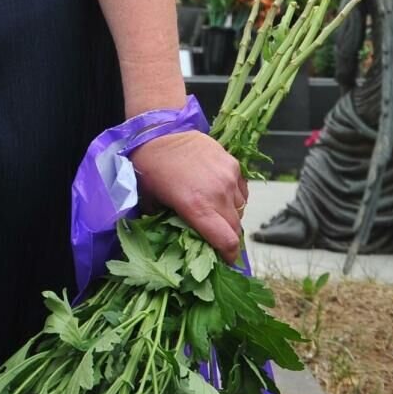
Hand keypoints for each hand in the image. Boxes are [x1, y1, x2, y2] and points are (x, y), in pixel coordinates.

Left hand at [129, 132, 246, 262]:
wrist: (161, 131)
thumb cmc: (151, 167)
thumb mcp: (152, 200)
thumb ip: (166, 222)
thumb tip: (174, 239)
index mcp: (196, 206)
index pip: (226, 240)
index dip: (229, 256)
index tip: (226, 261)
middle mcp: (217, 194)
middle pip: (235, 228)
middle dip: (228, 238)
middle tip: (218, 240)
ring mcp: (228, 178)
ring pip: (240, 209)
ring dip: (231, 217)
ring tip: (216, 214)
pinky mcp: (233, 164)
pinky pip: (242, 191)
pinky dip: (235, 198)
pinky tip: (220, 196)